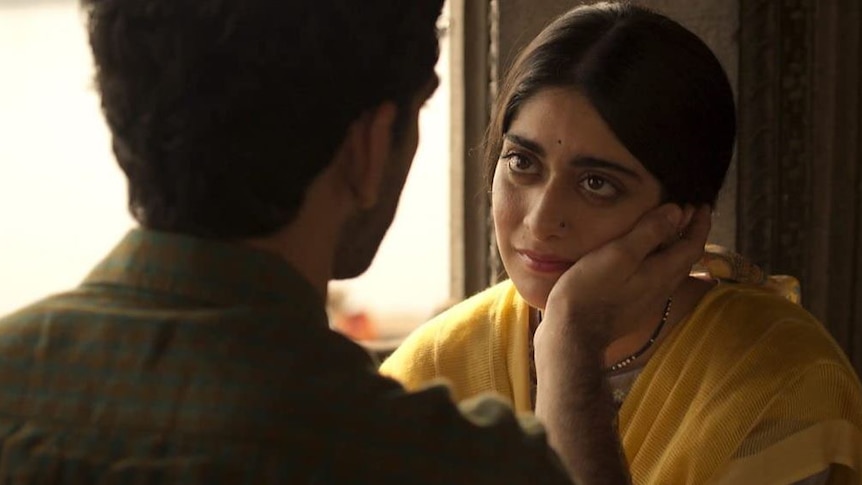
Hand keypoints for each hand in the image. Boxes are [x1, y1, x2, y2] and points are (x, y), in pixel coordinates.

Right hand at [532, 204, 710, 484]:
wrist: (571, 335)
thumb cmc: (590, 290)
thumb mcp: (618, 254)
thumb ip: (648, 232)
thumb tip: (676, 211)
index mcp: (662, 273)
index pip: (692, 245)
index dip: (699, 224)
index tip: (701, 204)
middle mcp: (661, 288)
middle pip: (685, 258)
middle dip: (689, 234)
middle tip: (687, 213)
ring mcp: (647, 301)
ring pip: (671, 270)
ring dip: (675, 248)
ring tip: (668, 231)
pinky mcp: (632, 308)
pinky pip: (656, 278)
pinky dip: (659, 261)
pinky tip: (643, 259)